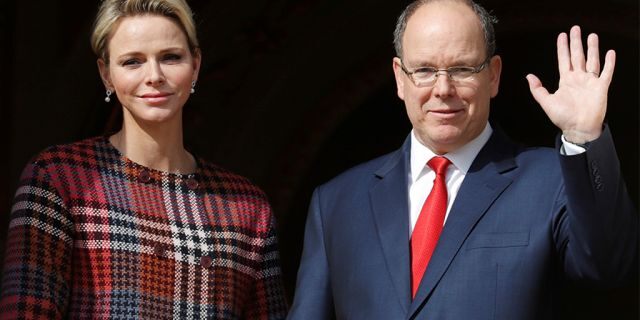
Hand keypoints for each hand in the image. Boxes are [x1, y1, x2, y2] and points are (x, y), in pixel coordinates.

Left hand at [526, 25, 614, 143]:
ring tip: (591, 35)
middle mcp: (578, 79)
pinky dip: (609, 63)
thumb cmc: (563, 118)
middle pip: (577, 56)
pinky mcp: (601, 87)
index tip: (562, 36)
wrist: (578, 129)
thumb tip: (529, 76)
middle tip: (575, 29)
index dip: (562, 48)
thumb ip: (538, 89)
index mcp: (566, 81)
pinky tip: (610, 52)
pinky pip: (606, 72)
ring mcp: (590, 82)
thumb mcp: (547, 102)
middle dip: (576, 42)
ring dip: (592, 48)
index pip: (563, 60)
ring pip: (592, 60)